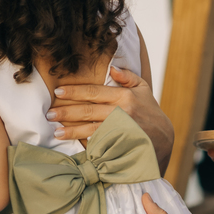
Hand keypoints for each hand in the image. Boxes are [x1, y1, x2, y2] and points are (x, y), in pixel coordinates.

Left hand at [50, 66, 174, 170]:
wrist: (164, 139)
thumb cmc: (151, 111)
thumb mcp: (143, 89)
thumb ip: (127, 77)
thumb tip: (111, 68)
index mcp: (124, 96)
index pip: (94, 92)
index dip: (75, 92)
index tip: (58, 91)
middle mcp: (122, 113)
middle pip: (88, 111)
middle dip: (67, 112)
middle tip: (49, 114)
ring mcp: (120, 131)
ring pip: (91, 130)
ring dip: (71, 131)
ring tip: (56, 131)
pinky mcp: (120, 146)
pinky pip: (99, 144)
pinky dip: (85, 144)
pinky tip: (73, 144)